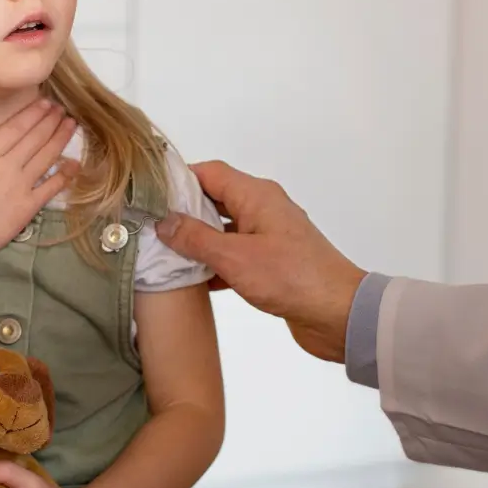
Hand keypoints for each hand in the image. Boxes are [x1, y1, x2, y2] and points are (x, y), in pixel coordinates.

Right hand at [0, 99, 77, 267]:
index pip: (14, 128)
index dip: (33, 114)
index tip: (46, 103)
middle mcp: (6, 166)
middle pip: (34, 138)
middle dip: (50, 121)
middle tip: (62, 109)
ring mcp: (20, 186)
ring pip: (46, 157)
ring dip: (60, 139)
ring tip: (71, 125)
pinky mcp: (29, 206)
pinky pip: (51, 187)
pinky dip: (65, 174)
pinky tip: (75, 163)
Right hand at [156, 161, 366, 363]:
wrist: (339, 315)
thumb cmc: (292, 278)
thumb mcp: (235, 257)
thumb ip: (195, 238)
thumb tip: (164, 221)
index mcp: (257, 196)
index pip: (209, 172)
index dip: (178, 179)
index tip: (148, 194)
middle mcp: (263, 209)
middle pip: (215, 199)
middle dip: (183, 211)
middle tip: (149, 226)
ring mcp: (268, 237)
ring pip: (223, 230)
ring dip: (197, 241)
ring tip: (163, 253)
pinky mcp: (271, 264)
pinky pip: (234, 254)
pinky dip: (214, 263)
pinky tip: (192, 281)